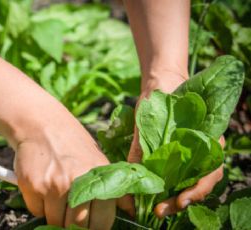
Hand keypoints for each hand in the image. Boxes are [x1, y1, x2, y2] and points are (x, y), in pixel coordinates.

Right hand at [13, 115, 114, 228]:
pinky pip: (36, 211)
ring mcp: (53, 185)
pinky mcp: (33, 185)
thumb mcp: (99, 160)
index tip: (89, 224)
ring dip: (55, 215)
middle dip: (74, 225)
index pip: (101, 223)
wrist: (41, 124)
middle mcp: (77, 183)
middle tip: (70, 213)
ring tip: (56, 196)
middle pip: (77, 226)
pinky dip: (39, 206)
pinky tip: (42, 188)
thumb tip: (130, 212)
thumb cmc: (72, 143)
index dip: (94, 227)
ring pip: (55, 221)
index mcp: (98, 179)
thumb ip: (115, 188)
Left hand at [118, 72, 223, 217]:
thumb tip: (131, 172)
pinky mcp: (178, 157)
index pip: (210, 173)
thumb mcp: (149, 117)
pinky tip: (153, 196)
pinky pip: (177, 176)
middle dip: (181, 201)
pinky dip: (167, 188)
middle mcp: (204, 150)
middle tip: (160, 211)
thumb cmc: (162, 95)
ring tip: (156, 209)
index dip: (196, 190)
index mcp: (207, 139)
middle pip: (200, 184)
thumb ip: (142, 143)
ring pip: (190, 183)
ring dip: (174, 198)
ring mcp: (192, 154)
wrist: (161, 82)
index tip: (180, 201)